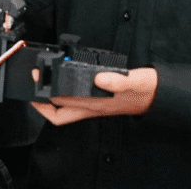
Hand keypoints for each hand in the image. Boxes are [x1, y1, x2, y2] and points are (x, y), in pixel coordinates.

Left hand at [30, 67, 157, 125]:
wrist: (157, 94)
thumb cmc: (145, 90)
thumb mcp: (134, 81)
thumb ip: (118, 79)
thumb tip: (99, 77)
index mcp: (95, 104)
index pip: (63, 107)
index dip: (44, 98)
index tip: (35, 82)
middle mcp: (92, 107)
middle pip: (59, 113)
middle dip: (41, 101)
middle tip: (32, 84)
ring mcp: (94, 104)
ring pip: (65, 109)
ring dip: (51, 99)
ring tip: (41, 83)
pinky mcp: (98, 97)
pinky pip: (75, 100)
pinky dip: (65, 91)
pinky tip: (63, 78)